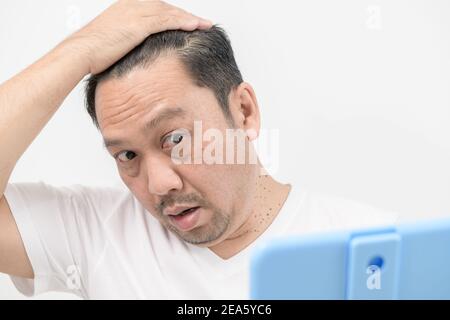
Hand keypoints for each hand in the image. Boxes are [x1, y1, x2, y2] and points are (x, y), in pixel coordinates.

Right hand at [64, 0, 211, 73]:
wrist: (81, 52)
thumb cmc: (93, 52)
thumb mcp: (114, 42)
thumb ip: (129, 41)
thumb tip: (139, 53)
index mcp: (127, 6)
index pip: (158, 8)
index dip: (175, 15)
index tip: (188, 22)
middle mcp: (132, 5)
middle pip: (167, 8)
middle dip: (185, 15)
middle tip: (202, 23)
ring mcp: (136, 12)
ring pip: (170, 13)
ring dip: (190, 19)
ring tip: (205, 24)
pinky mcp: (139, 24)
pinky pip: (167, 21)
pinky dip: (182, 22)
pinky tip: (195, 26)